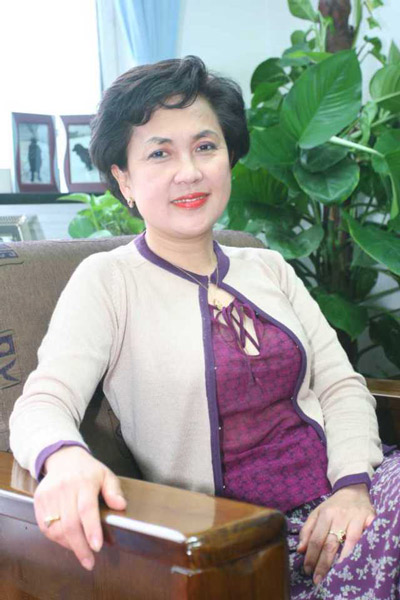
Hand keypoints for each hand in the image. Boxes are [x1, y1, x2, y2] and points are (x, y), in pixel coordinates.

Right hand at [33, 446, 126, 570]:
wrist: (63, 458)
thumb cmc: (88, 470)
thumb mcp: (106, 475)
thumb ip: (114, 491)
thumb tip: (120, 506)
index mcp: (84, 482)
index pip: (87, 509)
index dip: (91, 530)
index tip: (97, 547)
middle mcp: (64, 488)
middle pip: (70, 524)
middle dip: (80, 547)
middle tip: (89, 561)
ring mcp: (49, 495)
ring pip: (56, 528)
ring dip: (68, 545)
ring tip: (80, 551)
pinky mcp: (39, 500)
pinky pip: (45, 527)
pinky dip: (56, 539)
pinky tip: (67, 541)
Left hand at [297, 484, 374, 585]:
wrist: (352, 491)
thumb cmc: (333, 506)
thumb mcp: (316, 513)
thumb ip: (307, 530)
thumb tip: (300, 550)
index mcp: (325, 514)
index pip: (316, 539)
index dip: (311, 556)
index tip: (307, 570)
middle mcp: (340, 516)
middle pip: (331, 543)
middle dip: (323, 564)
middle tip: (317, 578)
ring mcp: (356, 518)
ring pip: (350, 541)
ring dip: (343, 560)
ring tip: (336, 575)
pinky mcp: (370, 519)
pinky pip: (367, 536)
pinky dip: (363, 548)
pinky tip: (357, 559)